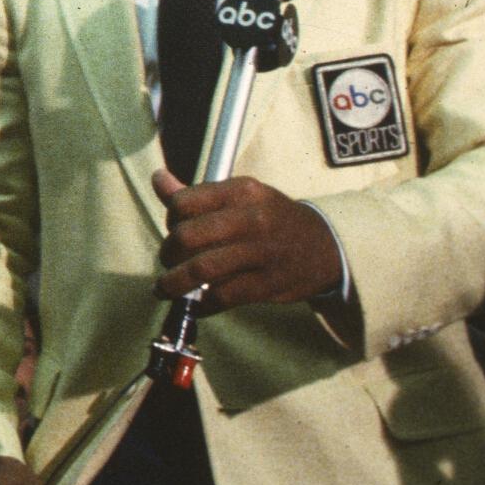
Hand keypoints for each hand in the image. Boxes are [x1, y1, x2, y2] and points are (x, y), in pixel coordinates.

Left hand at [151, 168, 344, 311]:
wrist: (325, 246)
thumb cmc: (272, 219)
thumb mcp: (241, 197)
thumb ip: (197, 194)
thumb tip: (158, 179)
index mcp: (242, 191)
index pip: (185, 202)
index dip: (170, 218)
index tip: (172, 229)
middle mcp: (252, 218)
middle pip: (188, 236)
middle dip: (168, 252)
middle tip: (168, 260)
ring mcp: (262, 252)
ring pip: (202, 268)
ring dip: (175, 283)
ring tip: (165, 288)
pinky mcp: (268, 283)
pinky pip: (223, 296)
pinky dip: (202, 304)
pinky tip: (196, 304)